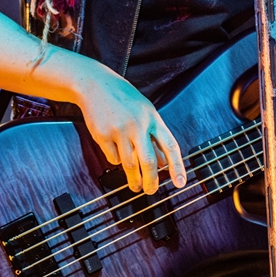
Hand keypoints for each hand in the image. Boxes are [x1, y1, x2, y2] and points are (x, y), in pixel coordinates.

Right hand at [75, 63, 185, 194]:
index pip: (170, 146)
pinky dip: (116, 161)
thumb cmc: (124, 99)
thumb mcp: (145, 112)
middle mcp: (138, 125)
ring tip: (136, 186)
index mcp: (153, 118)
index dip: (177, 166)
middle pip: (148, 162)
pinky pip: (113, 158)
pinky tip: (116, 152)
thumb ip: (155, 136)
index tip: (180, 183)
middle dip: (151, 181)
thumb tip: (164, 163)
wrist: (95, 85)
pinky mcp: (103, 135)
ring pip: (129, 165)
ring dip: (134, 180)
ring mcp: (119, 130)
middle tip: (151, 191)